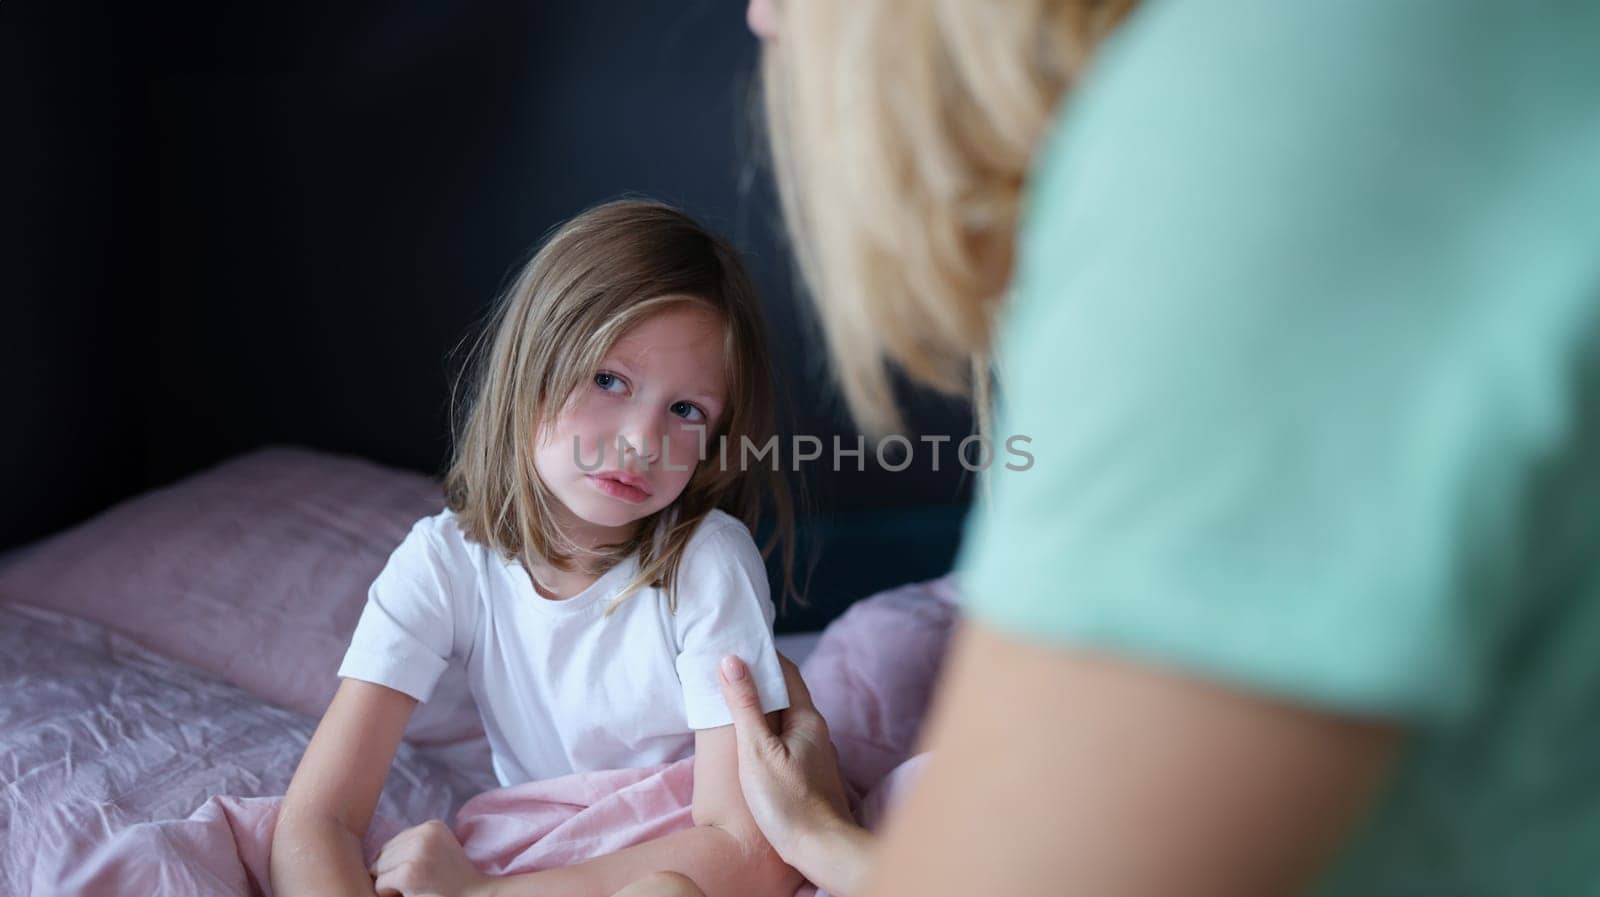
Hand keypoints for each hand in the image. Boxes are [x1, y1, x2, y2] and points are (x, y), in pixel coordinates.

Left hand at [369, 819, 491, 896]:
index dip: (400, 862)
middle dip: (392, 871)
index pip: (395, 842)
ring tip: (416, 888)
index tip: (422, 873)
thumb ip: (415, 844)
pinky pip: (381, 884)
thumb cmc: (455, 881)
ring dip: (391, 883)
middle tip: (418, 883)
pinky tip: (411, 895)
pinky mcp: (410, 874)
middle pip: (383, 853)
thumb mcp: (439, 850)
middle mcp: (425, 834)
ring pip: (378, 868)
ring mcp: (417, 853)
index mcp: (432, 826)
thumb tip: (376, 855)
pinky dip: (390, 894)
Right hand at [717, 653, 853, 861]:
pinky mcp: (804, 772)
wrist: (820, 848)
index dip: (760, 656)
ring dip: (757, 708)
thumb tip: (732, 660)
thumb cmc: (788, 801)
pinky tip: (744, 742)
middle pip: (783, 694)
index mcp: (806, 718)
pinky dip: (761, 731)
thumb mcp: (757, 750)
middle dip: (754, 681)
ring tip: (726, 704)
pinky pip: (781, 740)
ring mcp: (811, 752)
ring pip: (781, 719)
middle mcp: (813, 730)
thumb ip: (745, 705)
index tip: (733, 647)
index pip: (785, 671)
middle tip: (721, 673)